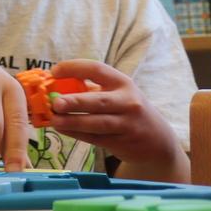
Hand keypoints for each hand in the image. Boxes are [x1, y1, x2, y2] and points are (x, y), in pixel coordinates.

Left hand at [48, 59, 187, 181]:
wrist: (158, 140)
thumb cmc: (127, 110)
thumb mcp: (117, 93)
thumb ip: (91, 89)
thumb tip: (53, 86)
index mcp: (123, 83)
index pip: (97, 69)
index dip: (74, 68)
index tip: (54, 71)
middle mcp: (128, 102)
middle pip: (99, 101)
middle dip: (76, 101)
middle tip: (55, 103)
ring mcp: (127, 124)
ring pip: (97, 123)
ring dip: (73, 122)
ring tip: (54, 120)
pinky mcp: (122, 142)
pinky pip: (96, 138)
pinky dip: (77, 134)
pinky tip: (62, 130)